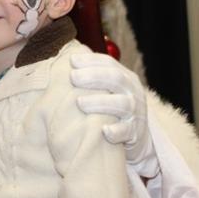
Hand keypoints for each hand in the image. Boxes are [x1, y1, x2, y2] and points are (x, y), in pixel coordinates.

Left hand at [70, 52, 158, 175]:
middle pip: (116, 79)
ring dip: (100, 102)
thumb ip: (90, 77)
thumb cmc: (110, 108)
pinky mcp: (135, 133)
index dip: (90, 60)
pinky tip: (104, 130)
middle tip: (73, 77)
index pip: (109, 63)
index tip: (72, 60)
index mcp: (124, 77)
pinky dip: (116, 130)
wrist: (134, 137)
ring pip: (122, 104)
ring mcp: (135, 113)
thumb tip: (63, 61)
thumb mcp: (106, 89)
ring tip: (79, 102)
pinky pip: (127, 131)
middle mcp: (132, 92)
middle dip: (94, 76)